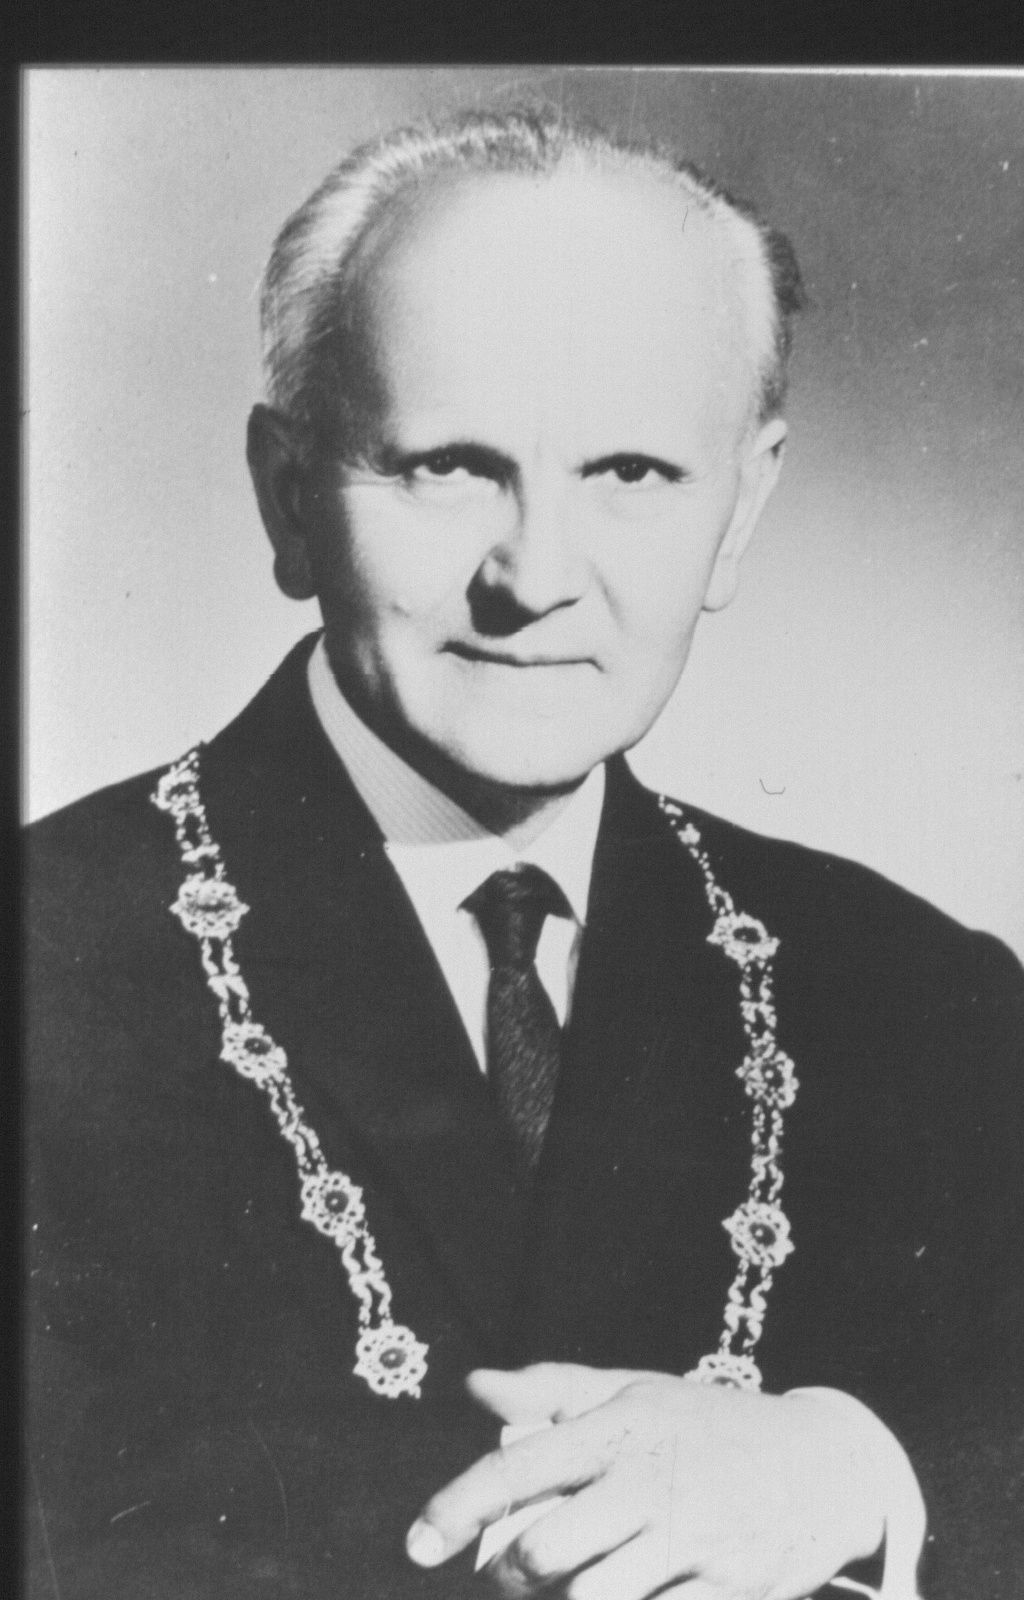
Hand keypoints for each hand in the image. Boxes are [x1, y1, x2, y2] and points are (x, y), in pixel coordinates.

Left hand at [406, 1363, 886, 1598]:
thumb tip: (477, 1386)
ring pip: (592, 1599)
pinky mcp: (729, 1591)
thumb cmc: (709, 1427)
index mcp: (621, 1425)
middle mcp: (651, 1479)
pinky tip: (639, 1590)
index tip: (416, 1545)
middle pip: (546, 1551)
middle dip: (517, 1574)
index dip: (457, 1508)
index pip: (519, 1466)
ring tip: (577, 1583)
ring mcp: (692, 1538)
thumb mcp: (637, 1393)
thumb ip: (555, 1390)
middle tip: (523, 1570)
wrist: (827, 1464)